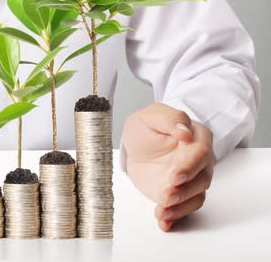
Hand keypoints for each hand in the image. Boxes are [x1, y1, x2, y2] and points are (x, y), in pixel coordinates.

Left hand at [123, 103, 214, 231]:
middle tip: (167, 195)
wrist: (136, 144)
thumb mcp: (151, 116)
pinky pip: (185, 208)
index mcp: (197, 137)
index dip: (189, 166)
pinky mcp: (181, 193)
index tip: (176, 176)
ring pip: (195, 196)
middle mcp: (200, 160)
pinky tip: (164, 221)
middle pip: (202, 178)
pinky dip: (175, 217)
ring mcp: (192, 178)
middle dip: (185, 190)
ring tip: (162, 209)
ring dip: (180, 206)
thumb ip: (169, 119)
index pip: (200, 153)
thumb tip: (184, 130)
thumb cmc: (147, 127)